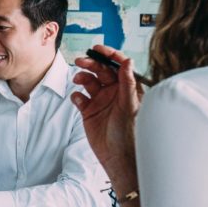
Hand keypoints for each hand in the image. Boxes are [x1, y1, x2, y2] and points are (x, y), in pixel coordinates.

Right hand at [71, 45, 142, 174]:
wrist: (119, 158)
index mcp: (127, 89)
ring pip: (88, 82)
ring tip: (78, 79)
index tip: (97, 48)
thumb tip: (128, 61)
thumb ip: (128, 83)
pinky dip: (77, 96)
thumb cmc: (131, 134)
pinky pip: (79, 98)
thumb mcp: (130, 105)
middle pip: (101, 71)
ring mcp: (100, 101)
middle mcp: (114, 93)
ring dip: (82, 77)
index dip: (109, 55)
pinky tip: (79, 100)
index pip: (118, 66)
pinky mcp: (88, 112)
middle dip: (91, 64)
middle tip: (81, 61)